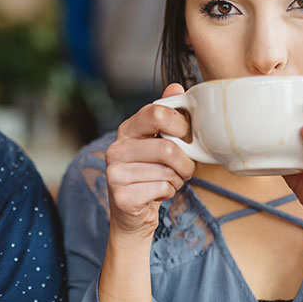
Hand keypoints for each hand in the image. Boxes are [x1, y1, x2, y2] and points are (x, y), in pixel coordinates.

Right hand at [105, 83, 195, 238]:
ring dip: (177, 180)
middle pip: (167, 148)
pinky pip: (162, 189)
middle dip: (186, 163)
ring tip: (168, 182)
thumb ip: (167, 115)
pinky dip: (169, 193)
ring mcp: (115, 173)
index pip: (156, 113)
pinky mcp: (121, 196)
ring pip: (167, 172)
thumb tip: (176, 87)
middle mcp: (116, 149)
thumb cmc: (150, 174)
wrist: (132, 215)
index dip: (180, 125)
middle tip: (185, 169)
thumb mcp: (159, 142)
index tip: (187, 137)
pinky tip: (158, 194)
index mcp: (126, 130)